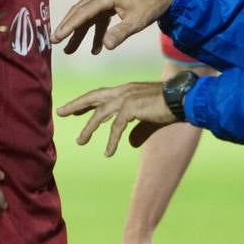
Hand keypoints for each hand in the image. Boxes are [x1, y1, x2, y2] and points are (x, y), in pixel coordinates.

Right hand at [53, 0, 174, 54]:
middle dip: (67, 28)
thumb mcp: (138, 21)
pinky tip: (96, 49)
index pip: (83, 12)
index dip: (68, 26)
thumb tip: (104, 46)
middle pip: (80, 12)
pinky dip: (95, 32)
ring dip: (80, 33)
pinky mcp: (113, 3)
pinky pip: (99, 19)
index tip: (56, 37)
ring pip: (88, 16)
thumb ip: (120, 33)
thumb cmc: (153, 4)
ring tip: (69, 51)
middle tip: (55, 42)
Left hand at [57, 82, 173, 156]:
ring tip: (80, 141)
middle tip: (60, 112)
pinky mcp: (132, 108)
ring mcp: (127, 98)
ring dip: (89, 128)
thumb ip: (138, 131)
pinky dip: (111, 140)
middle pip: (93, 97)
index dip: (86, 102)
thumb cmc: (169, 107)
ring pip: (100, 114)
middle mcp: (123, 91)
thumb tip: (129, 143)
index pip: (100, 94)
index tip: (72, 109)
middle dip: (76, 105)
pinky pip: (117, 127)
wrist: (183, 100)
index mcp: (126, 90)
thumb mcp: (149, 120)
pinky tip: (108, 152)